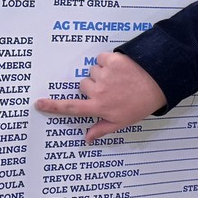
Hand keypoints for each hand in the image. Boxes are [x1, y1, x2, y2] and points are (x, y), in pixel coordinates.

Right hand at [35, 52, 165, 142]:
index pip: (71, 108)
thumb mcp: (122, 122)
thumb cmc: (140, 105)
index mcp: (99, 107)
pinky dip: (109, 61)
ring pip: (93, 71)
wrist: (160, 83)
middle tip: (112, 89)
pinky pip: (101, 58)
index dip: (53, 106)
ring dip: (103, 73)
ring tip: (120, 79)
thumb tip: (86, 138)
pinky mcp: (112, 60)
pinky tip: (122, 68)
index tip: (38, 103)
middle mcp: (99, 91)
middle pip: (84, 85)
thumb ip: (102, 128)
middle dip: (94, 86)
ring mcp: (105, 75)